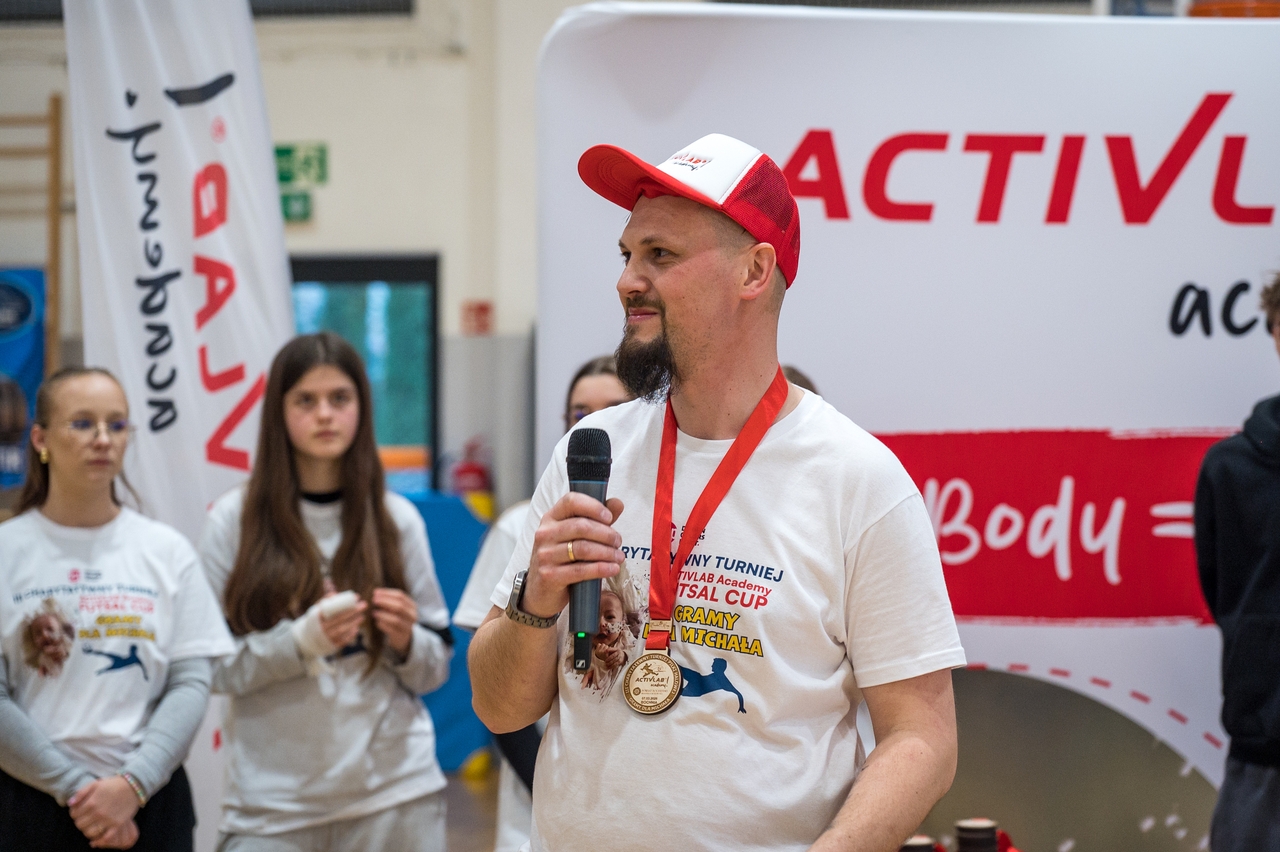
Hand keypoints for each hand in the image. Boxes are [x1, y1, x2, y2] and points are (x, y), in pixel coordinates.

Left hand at [68, 777, 138, 844]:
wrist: (133, 786)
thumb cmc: (113, 784)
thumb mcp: (95, 784)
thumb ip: (81, 793)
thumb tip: (70, 804)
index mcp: (91, 802)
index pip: (74, 815)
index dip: (74, 813)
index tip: (80, 811)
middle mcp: (98, 812)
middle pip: (80, 825)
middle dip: (80, 822)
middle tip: (85, 818)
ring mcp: (108, 820)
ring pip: (89, 833)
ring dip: (87, 831)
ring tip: (91, 826)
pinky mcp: (117, 825)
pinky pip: (106, 838)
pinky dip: (99, 841)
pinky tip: (95, 841)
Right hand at [318, 594, 366, 648]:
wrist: (307, 640)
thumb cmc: (315, 621)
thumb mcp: (316, 611)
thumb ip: (324, 602)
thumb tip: (334, 594)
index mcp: (317, 618)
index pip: (333, 610)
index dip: (345, 604)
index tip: (356, 598)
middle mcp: (321, 628)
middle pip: (339, 619)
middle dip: (353, 611)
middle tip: (364, 605)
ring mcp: (326, 638)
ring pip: (341, 630)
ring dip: (353, 623)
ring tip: (362, 617)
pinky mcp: (331, 646)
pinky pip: (342, 641)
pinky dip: (350, 635)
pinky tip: (356, 628)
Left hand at [372, 588, 417, 656]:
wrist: (404, 637)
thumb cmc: (397, 618)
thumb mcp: (396, 608)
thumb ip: (389, 601)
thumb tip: (376, 594)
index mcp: (412, 606)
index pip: (400, 596)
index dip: (387, 593)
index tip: (375, 592)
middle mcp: (412, 616)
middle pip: (400, 606)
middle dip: (385, 602)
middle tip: (374, 600)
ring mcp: (408, 626)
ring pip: (396, 620)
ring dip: (383, 615)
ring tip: (374, 612)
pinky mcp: (401, 636)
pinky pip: (391, 630)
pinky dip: (383, 625)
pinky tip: (377, 622)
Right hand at [521, 492, 624, 620]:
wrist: (539, 591)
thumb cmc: (562, 560)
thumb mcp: (575, 537)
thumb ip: (596, 519)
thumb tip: (617, 503)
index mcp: (551, 518)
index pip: (571, 501)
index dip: (593, 506)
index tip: (609, 517)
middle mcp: (545, 533)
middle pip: (581, 526)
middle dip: (606, 534)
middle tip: (618, 541)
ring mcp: (545, 555)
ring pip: (583, 549)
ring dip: (607, 552)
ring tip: (619, 557)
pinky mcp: (549, 575)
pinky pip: (580, 570)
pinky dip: (601, 569)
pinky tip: (612, 569)